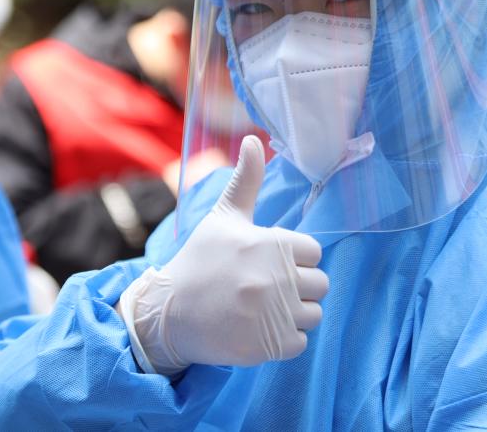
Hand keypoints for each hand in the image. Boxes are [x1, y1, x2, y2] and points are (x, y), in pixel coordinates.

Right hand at [120, 135, 327, 375]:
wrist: (167, 314)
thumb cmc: (199, 261)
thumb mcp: (222, 218)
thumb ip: (246, 180)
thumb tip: (253, 138)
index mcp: (270, 244)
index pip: (314, 252)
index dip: (294, 258)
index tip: (268, 263)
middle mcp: (275, 279)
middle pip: (319, 285)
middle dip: (298, 286)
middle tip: (266, 288)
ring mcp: (272, 315)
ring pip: (313, 314)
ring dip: (295, 314)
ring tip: (264, 309)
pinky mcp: (267, 346)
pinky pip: (300, 343)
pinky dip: (284, 340)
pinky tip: (259, 328)